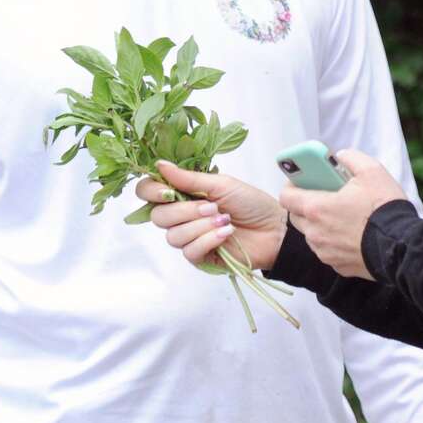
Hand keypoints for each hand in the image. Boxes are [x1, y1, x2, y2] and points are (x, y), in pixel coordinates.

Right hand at [135, 161, 287, 271]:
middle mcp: (182, 216)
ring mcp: (190, 238)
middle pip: (157, 216)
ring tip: (224, 219)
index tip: (167, 191)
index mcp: (183, 194)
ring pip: (173, 235)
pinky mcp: (200, 257)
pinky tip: (225, 234)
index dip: (151, 191)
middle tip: (211, 206)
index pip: (148, 193)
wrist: (274, 228)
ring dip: (200, 226)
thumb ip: (188, 178)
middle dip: (185, 210)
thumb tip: (159, 165)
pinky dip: (208, 240)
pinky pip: (189, 251)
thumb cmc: (250, 202)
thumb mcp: (221, 184)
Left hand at [279, 149, 407, 280]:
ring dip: (319, 224)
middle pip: (296, 216)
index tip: (302, 179)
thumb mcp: (371, 170)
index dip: (291, 185)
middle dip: (305, 204)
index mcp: (316, 208)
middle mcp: (315, 233)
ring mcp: (325, 252)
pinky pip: (328, 250)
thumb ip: (350, 158)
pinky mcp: (338, 266)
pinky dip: (333, 241)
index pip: (286, 196)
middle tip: (324, 195)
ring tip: (340, 214)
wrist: (402, 246)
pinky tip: (351, 233)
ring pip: (312, 235)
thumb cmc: (384, 208)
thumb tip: (340, 157)